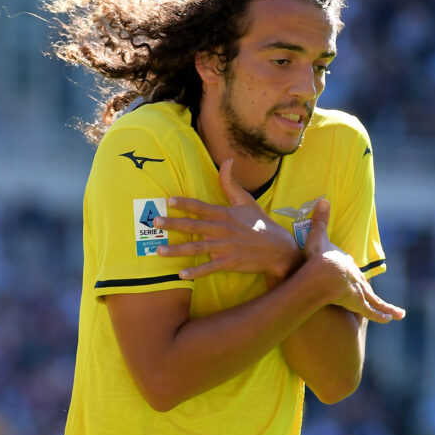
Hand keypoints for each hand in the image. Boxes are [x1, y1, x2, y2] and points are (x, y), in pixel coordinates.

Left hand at [154, 159, 301, 279]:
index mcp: (225, 214)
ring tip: (159, 251)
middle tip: (156, 222)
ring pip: (198, 247)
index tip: (169, 201)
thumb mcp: (246, 201)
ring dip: (178, 250)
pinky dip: (196, 272)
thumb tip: (227, 160)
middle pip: (195, 226)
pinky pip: (210, 267)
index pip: (201, 207)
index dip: (185, 203)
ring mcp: (226, 247)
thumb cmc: (259, 223)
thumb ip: (231, 183)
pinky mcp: (230, 262)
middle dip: (174, 224)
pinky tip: (181, 275)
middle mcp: (223, 229)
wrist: (279, 248)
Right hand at [303, 199, 405, 323]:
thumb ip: (320, 221)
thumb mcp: (317, 237)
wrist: (323, 275)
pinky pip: (372, 311)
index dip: (352, 274)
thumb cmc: (319, 257)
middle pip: (366, 286)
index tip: (354, 276)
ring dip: (386, 308)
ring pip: (374, 301)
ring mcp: (358, 292)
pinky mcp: (358, 304)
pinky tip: (390, 319)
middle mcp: (357, 278)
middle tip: (379, 297)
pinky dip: (381, 315)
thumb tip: (324, 200)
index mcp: (348, 264)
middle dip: (372, 293)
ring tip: (397, 314)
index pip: (352, 270)